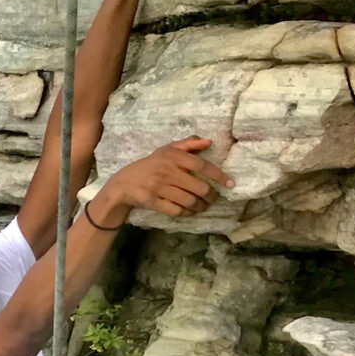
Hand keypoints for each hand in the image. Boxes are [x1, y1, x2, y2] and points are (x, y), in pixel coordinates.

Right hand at [93, 137, 231, 220]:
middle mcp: (166, 171)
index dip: (218, 175)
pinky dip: (187, 213)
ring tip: (204, 206)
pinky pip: (176, 210)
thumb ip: (188, 144)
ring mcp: (158, 187)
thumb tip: (209, 142)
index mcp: (173, 157)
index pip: (201, 165)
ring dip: (201, 206)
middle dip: (210, 196)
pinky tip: (192, 212)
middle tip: (213, 198)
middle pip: (198, 187)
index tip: (230, 184)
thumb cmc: (151, 164)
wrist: (124, 182)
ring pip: (189, 201)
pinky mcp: (152, 201)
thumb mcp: (167, 150)